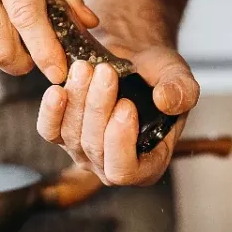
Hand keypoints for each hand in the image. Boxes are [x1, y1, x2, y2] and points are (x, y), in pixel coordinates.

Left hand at [35, 45, 199, 185]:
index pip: (124, 170)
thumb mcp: (180, 79)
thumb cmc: (158, 77)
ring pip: (72, 136)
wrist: (134, 62)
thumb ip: (182, 91)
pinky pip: (49, 131)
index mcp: (147, 164)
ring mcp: (84, 152)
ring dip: (78, 99)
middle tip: (105, 72)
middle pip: (95, 148)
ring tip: (87, 68)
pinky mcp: (62, 135)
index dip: (120, 142)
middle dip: (98, 107)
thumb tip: (166, 101)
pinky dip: (51, 111)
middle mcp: (112, 165)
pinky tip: (58, 88)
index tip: (126, 104)